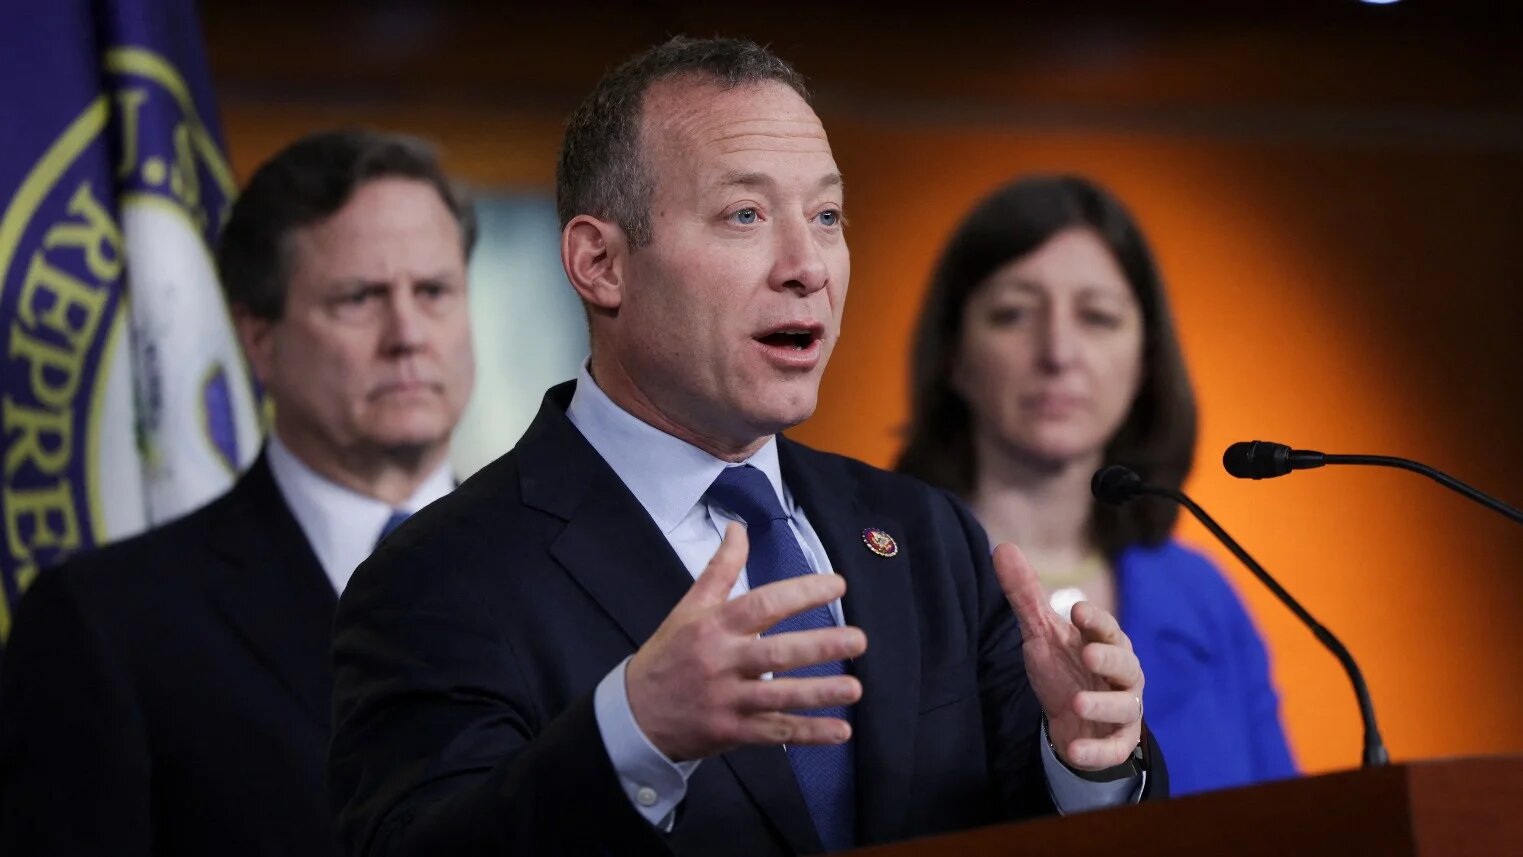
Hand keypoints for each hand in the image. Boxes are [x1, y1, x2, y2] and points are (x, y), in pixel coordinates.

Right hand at [625, 523, 867, 761]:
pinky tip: (840, 731)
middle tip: (858, 639)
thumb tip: (739, 528)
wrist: (635, 713)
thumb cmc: (670, 653)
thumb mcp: (690, 607)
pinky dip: (808, 733)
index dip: (801, 593)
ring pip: (780, 697)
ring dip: (820, 693)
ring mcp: (727, 699)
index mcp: (715, 626)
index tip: (837, 585)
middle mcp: (722, 662)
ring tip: (856, 687)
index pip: (763, 604)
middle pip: (776, 654)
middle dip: (819, 647)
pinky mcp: (731, 731)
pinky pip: (775, 733)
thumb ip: (720, 569)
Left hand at [992, 542, 1143, 770]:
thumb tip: (1002, 548)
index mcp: (1106, 644)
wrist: (1071, 718)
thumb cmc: (1064, 668)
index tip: (1076, 610)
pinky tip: (1074, 751)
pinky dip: (1097, 753)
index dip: (1095, 620)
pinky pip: (1114, 748)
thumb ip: (1025, 595)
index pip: (1107, 629)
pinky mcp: (1116, 742)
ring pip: (1125, 707)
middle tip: (1088, 654)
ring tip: (1076, 701)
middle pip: (1127, 665)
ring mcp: (1123, 709)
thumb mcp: (1041, 633)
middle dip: (1109, 659)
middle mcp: (1122, 676)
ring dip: (1103, 704)